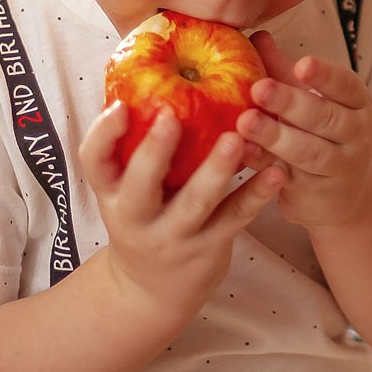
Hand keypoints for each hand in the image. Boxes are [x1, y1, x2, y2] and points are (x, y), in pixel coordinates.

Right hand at [80, 101, 285, 321]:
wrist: (151, 294)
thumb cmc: (145, 220)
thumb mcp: (126, 192)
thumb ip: (134, 150)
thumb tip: (151, 77)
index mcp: (113, 194)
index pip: (94, 163)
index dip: (102, 135)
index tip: (120, 105)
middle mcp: (136, 217)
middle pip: (141, 185)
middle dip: (154, 152)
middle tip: (171, 116)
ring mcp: (173, 236)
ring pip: (194, 203)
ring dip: (216, 170)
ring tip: (236, 138)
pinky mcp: (209, 248)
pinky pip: (235, 218)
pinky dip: (256, 194)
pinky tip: (277, 171)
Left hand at [242, 30, 371, 230]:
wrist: (344, 194)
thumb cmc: (320, 133)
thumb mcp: (310, 100)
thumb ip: (283, 70)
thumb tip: (256, 34)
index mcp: (356, 103)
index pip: (346, 85)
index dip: (325, 75)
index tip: (302, 64)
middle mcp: (356, 133)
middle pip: (325, 117)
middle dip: (291, 103)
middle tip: (259, 88)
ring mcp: (339, 166)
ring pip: (309, 151)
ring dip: (276, 136)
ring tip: (245, 122)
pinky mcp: (316, 192)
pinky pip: (288, 177)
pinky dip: (263, 164)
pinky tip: (241, 153)